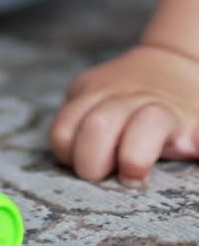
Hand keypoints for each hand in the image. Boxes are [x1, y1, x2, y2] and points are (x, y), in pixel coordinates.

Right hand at [50, 43, 198, 182]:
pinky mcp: (80, 87)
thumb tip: (197, 145)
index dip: (136, 157)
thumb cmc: (187, 111)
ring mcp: (99, 89)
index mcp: (162, 111)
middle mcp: (127, 96)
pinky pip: (60, 120)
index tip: (134, 178)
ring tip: (91, 166)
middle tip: (105, 177)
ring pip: (65, 125)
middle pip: (96, 127)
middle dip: (94, 163)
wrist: (169, 67)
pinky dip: (65, 143)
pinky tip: (83, 150)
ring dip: (72, 155)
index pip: (146, 124)